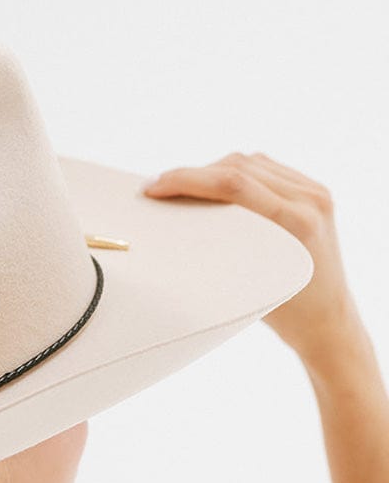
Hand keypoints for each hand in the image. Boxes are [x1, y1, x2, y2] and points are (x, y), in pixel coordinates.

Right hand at [143, 152, 368, 365]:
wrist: (327, 319)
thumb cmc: (283, 314)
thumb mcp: (246, 284)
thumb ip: (220, 249)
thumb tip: (175, 223)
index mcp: (295, 224)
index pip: (232, 184)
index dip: (187, 180)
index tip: (155, 187)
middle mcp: (309, 201)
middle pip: (239, 167)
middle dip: (193, 174)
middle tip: (160, 186)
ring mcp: (314, 192)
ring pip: (251, 163)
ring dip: (213, 170)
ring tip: (184, 187)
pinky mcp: (314, 191)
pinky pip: (267, 169)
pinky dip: (236, 172)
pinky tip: (215, 186)